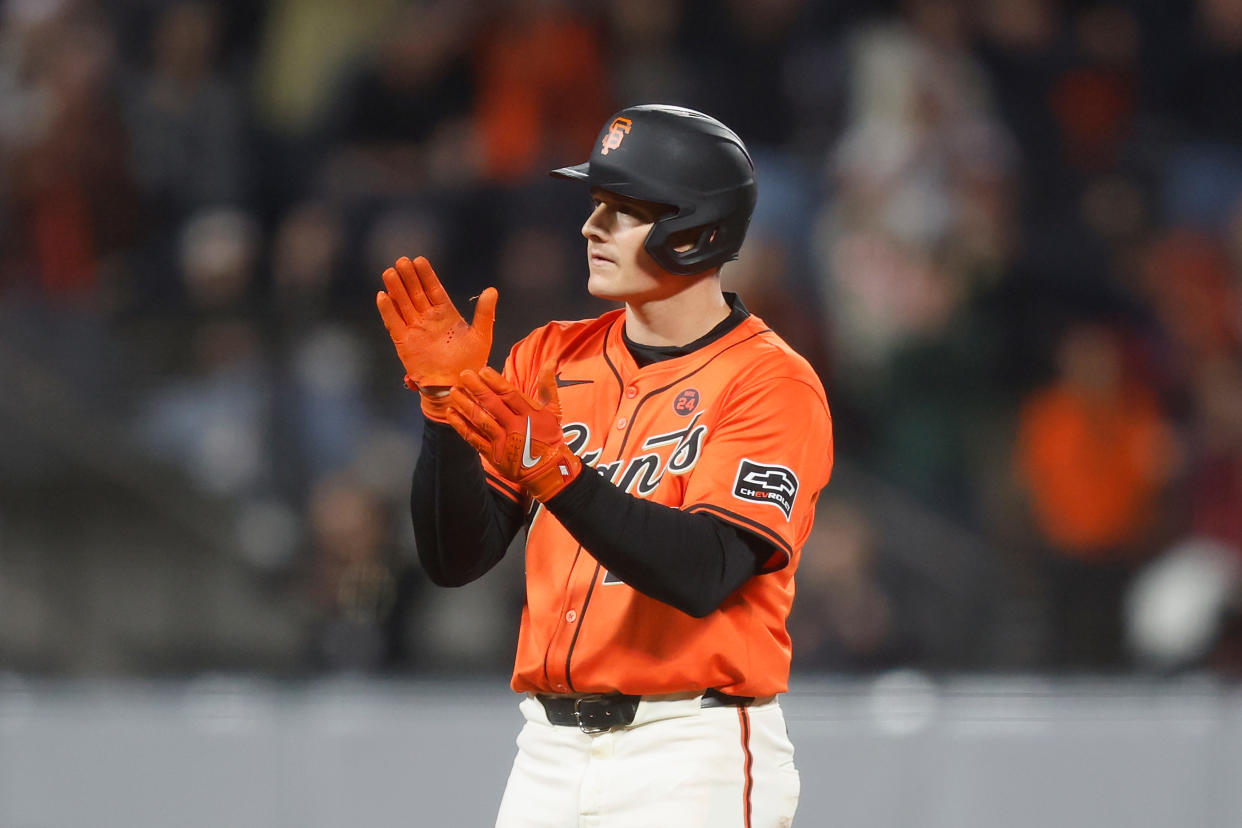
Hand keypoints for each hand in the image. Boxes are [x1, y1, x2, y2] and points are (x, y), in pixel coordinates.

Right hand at [376, 256, 497, 417]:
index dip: (426, 275)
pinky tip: (382, 296)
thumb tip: (492, 290)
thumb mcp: (481, 336)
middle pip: (415, 293)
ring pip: (403, 304)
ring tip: (390, 272)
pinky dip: (387, 310)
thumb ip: (484, 313)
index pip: (433, 289)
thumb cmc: (471, 363)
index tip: (420, 260)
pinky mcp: (403, 342)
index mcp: (446, 314)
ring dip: (396, 289)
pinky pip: (393, 323)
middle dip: (409, 277)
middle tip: (402, 261)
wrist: (456, 386)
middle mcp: (428, 318)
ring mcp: (415, 329)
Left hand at [445, 363, 581, 501]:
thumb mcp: (554, 411)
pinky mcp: (493, 455)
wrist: (548, 471)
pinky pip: (474, 438)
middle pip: (493, 405)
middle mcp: (516, 428)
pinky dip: (461, 426)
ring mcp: (503, 442)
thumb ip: (548, 386)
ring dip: (465, 405)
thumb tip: (550, 361)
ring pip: (481, 421)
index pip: (510, 395)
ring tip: (454, 391)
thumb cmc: (550, 438)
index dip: (495, 382)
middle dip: (476, 388)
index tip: (482, 370)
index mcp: (531, 415)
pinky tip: (451, 413)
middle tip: (463, 375)